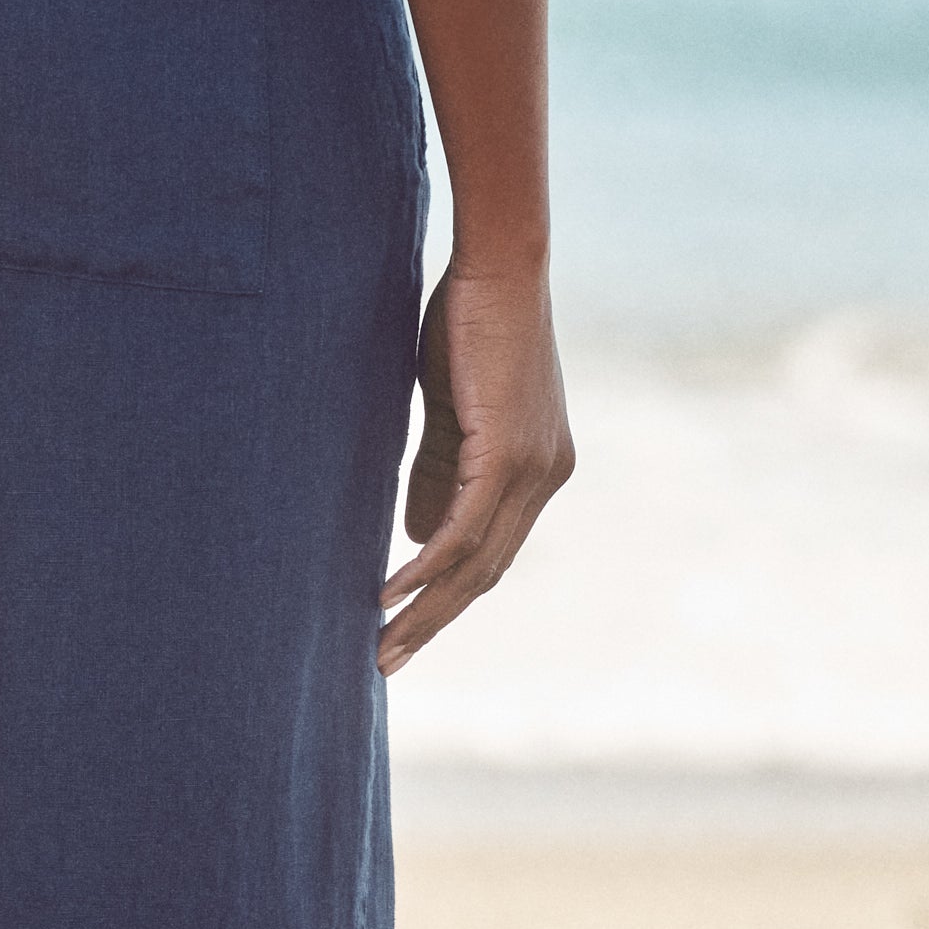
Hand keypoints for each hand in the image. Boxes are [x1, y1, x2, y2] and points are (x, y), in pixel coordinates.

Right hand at [376, 265, 572, 674]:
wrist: (498, 266)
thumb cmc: (469, 322)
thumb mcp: (450, 411)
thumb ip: (437, 473)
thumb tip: (416, 537)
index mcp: (538, 470)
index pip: (491, 553)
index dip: (447, 596)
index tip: (405, 630)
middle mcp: (545, 478)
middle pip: (484, 574)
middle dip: (432, 623)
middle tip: (387, 661)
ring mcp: (532, 470)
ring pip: (474, 564)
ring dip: (424, 610)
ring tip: (382, 646)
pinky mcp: (507, 455)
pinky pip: (461, 530)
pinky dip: (424, 567)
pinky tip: (389, 594)